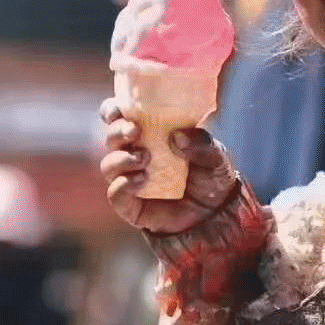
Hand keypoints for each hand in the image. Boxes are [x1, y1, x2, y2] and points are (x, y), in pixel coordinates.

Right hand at [99, 99, 239, 234]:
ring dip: (121, 159)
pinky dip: (122, 186)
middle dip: (117, 131)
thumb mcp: (216, 156)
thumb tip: (178, 136)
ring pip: (109, 165)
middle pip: (111, 138)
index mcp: (151, 134)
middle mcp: (135, 154)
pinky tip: (141, 180)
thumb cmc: (211, 177)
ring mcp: (131, 179)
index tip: (119, 109)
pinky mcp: (131, 205)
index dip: (112, 110)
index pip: (121, 117)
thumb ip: (202, 143)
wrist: (216, 215)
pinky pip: (115, 194)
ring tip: (145, 159)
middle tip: (135, 131)